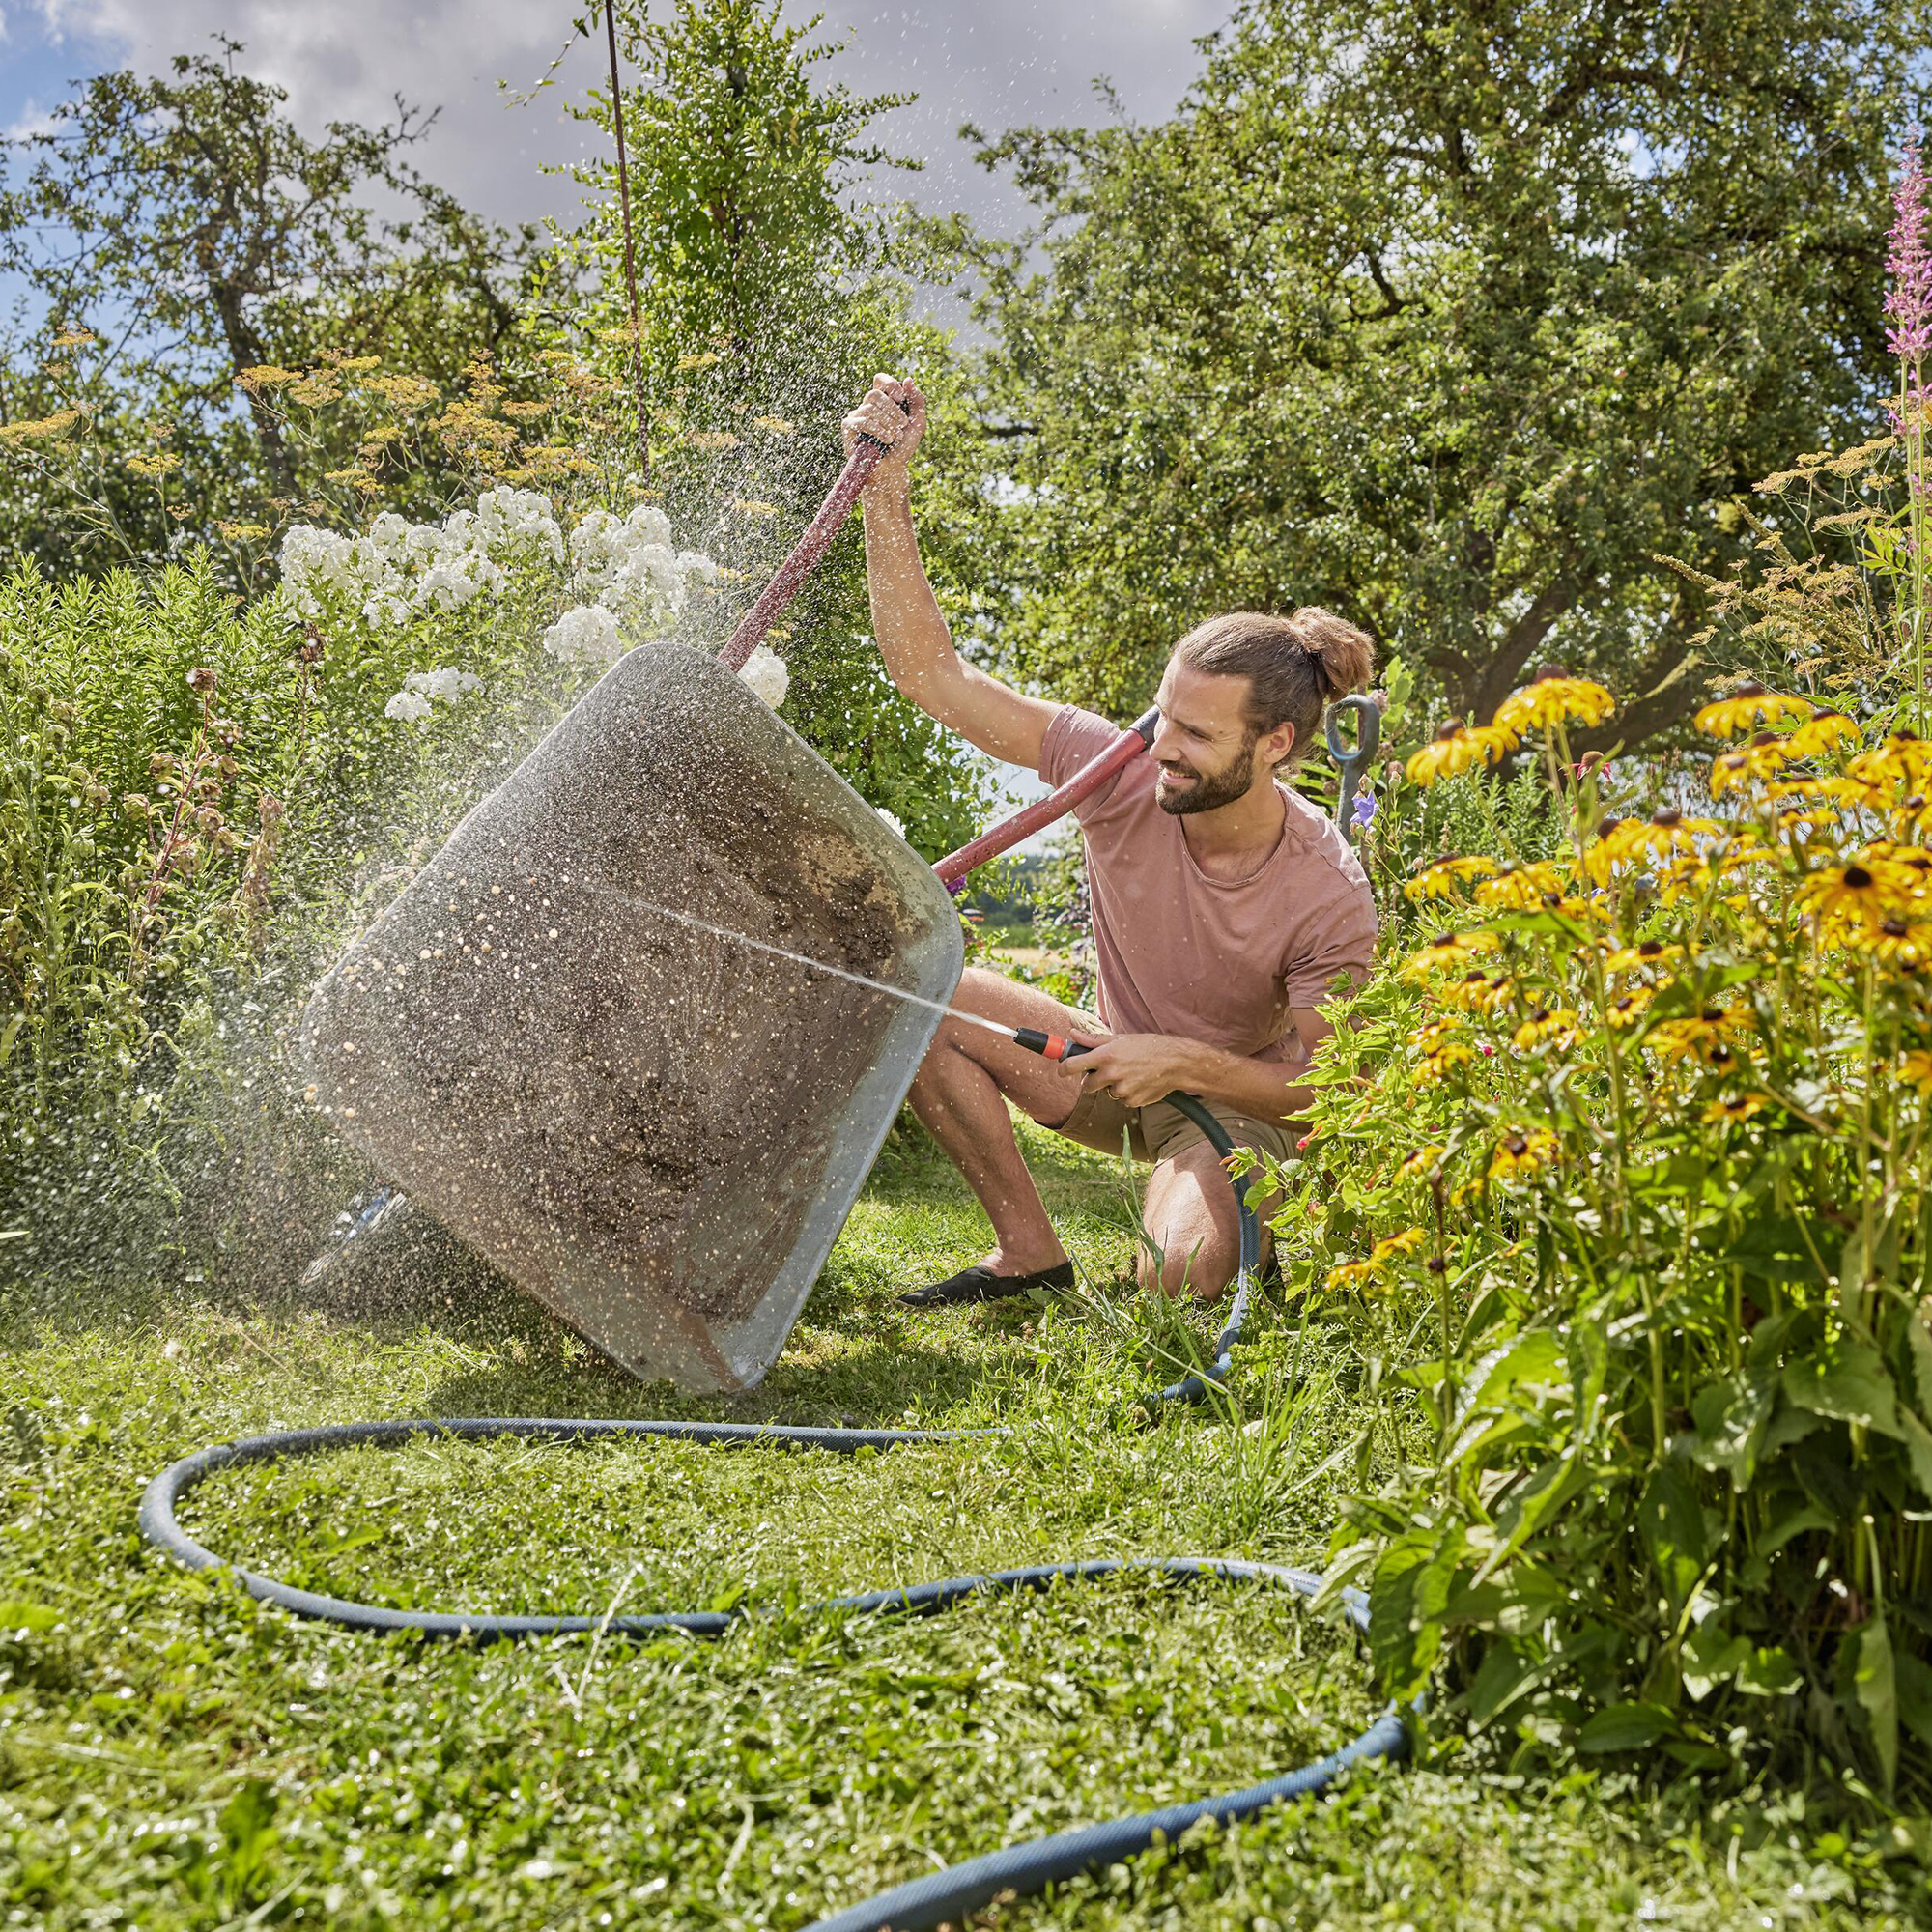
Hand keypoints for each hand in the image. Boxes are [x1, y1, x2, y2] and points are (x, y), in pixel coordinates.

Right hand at [841, 373, 924, 501]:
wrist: (892, 470)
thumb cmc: (903, 447)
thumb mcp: (917, 423)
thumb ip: (917, 400)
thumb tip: (907, 380)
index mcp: (883, 401)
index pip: (880, 380)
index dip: (890, 385)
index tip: (901, 399)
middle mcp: (867, 406)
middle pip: (875, 393)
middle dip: (892, 409)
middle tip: (903, 425)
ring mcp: (856, 416)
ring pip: (870, 407)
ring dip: (887, 422)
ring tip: (896, 437)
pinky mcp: (849, 428)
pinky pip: (862, 421)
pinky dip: (877, 429)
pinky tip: (886, 440)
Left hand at [1072, 1033, 1200, 1109]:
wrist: (1176, 1062)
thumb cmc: (1148, 1046)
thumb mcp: (1120, 1039)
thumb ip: (1093, 1040)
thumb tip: (1072, 1035)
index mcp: (1105, 1056)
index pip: (1072, 1065)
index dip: (1063, 1068)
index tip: (1061, 1070)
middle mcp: (1111, 1074)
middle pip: (1087, 1085)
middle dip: (1092, 1079)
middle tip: (1106, 1070)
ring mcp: (1121, 1089)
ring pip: (1106, 1092)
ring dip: (1112, 1085)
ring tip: (1130, 1073)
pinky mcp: (1131, 1101)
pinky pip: (1121, 1099)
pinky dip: (1126, 1093)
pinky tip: (1138, 1082)